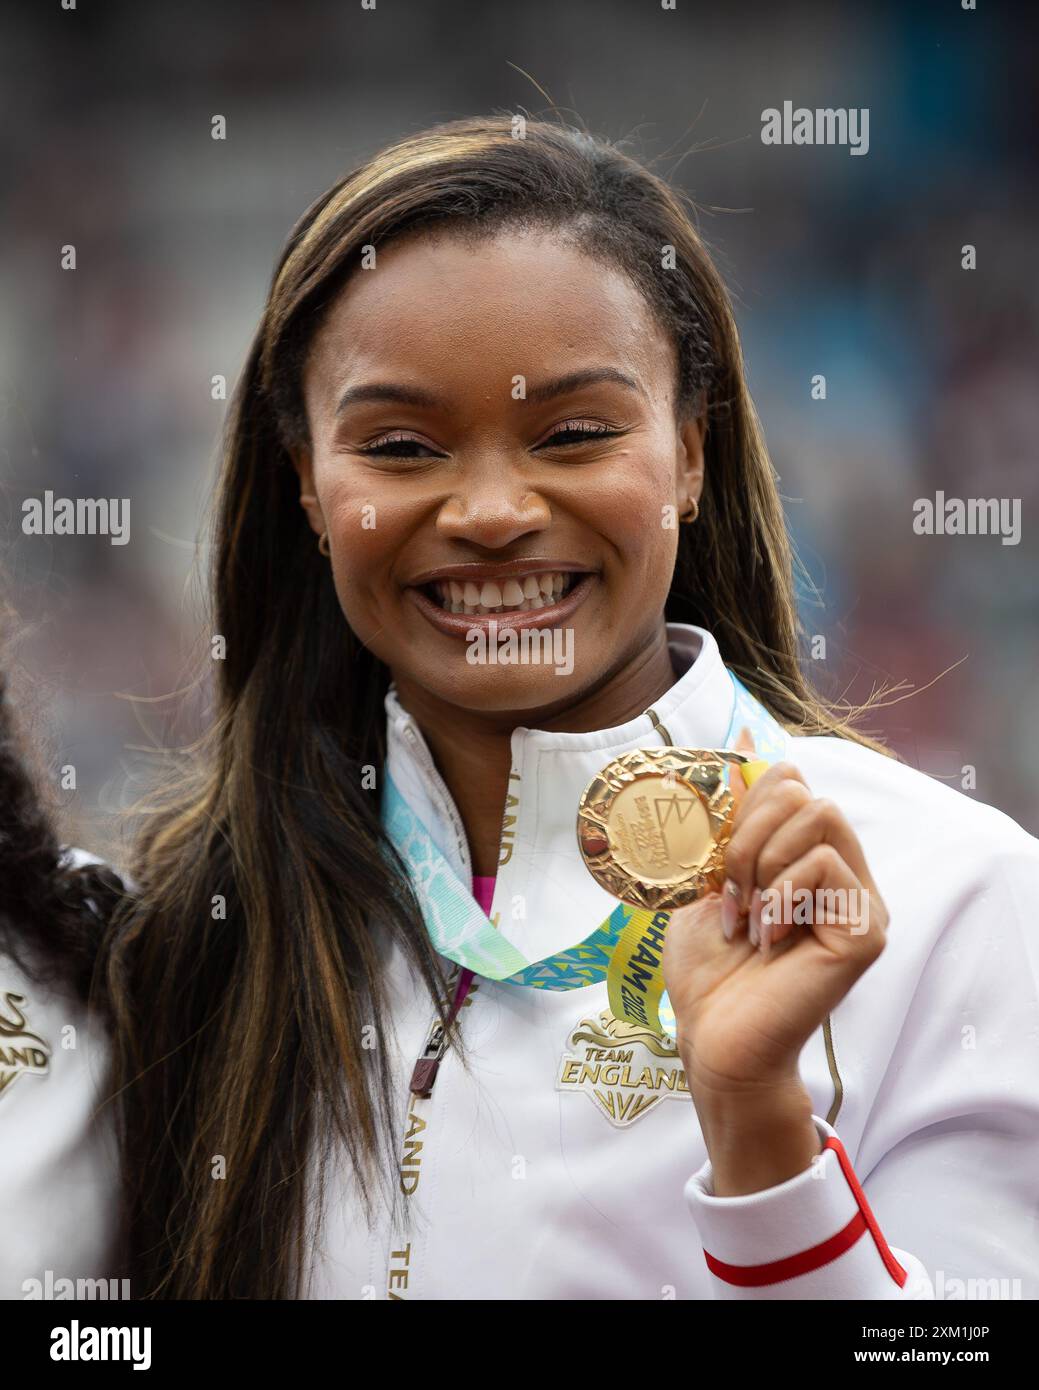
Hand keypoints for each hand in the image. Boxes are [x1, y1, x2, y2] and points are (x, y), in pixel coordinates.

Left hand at [661, 729, 888, 1192]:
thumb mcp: (709, 873)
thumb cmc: (708, 965)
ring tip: (752, 918)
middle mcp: (845, 874)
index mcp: (808, 858)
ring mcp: (862, 902)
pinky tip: (771, 940)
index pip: (791, 782)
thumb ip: (734, 812)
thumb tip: (743, 738)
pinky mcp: (866, 929)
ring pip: (820, 815)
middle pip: (805, 792)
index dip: (744, 807)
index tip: (717, 863)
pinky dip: (782, 895)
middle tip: (733, 896)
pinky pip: (825, 864)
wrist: (713, 1035)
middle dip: (749, 836)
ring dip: (764, 864)